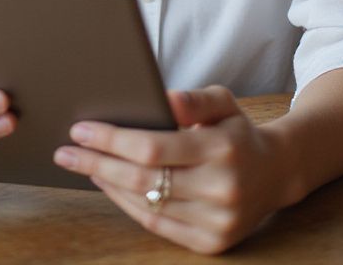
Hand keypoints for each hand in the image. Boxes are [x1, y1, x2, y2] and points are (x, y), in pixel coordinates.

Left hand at [53, 85, 290, 254]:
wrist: (276, 173)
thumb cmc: (237, 131)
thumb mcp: (223, 101)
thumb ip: (193, 99)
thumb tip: (162, 99)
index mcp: (222, 148)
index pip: (153, 147)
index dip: (112, 139)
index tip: (81, 130)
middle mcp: (220, 188)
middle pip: (143, 178)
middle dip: (97, 163)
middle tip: (66, 151)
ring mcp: (216, 221)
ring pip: (147, 204)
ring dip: (107, 185)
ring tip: (82, 165)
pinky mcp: (212, 243)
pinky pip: (158, 224)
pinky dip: (128, 204)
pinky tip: (109, 186)